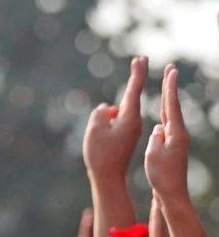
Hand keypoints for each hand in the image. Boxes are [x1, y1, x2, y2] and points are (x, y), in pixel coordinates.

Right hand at [83, 57, 146, 179]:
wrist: (108, 177)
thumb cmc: (101, 154)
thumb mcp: (94, 128)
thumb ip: (100, 112)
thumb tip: (107, 109)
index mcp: (130, 117)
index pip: (135, 89)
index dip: (137, 73)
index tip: (142, 59)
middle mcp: (134, 121)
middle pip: (125, 101)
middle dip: (126, 90)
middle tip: (137, 66)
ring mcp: (131, 130)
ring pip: (115, 114)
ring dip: (104, 120)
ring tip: (98, 140)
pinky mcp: (126, 137)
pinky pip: (114, 124)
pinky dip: (105, 126)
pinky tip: (99, 142)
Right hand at [145, 65, 190, 202]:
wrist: (171, 192)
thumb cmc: (161, 175)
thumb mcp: (154, 155)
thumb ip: (156, 138)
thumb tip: (159, 128)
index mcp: (174, 133)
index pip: (171, 105)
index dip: (170, 87)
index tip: (171, 72)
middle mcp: (178, 133)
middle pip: (173, 105)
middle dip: (171, 87)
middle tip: (171, 69)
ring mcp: (176, 139)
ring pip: (170, 113)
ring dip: (168, 97)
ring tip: (167, 84)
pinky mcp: (172, 145)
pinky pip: (167, 123)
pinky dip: (165, 112)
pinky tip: (163, 111)